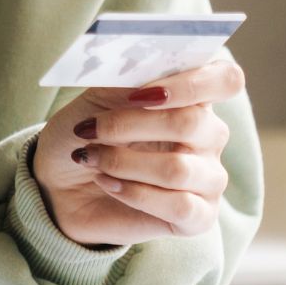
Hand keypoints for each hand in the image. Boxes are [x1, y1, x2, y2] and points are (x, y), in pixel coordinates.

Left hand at [31, 60, 244, 247]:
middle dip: (131, 125)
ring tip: (92, 158)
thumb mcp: (95, 98)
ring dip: (123, 163)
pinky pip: (178, 206)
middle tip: (91, 129)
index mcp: (193, 97)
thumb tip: (145, 67)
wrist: (59, 185)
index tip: (143, 92)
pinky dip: (133, 193)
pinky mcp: (199, 217)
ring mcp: (208, 178)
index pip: (226, 79)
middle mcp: (210, 136)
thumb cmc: (85, 134)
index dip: (191, 82)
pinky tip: (108, 184)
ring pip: (178, 169)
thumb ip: (125, 80)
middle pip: (192, 123)